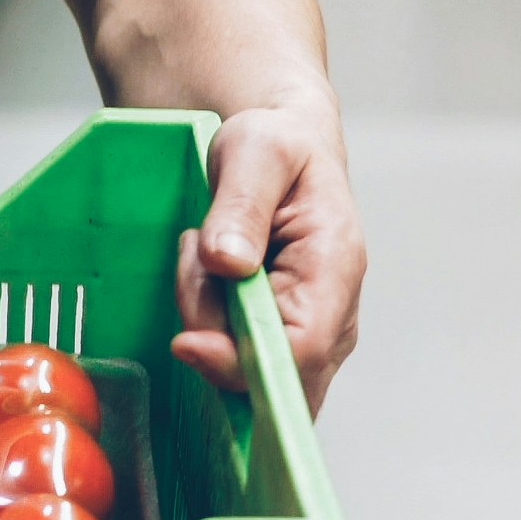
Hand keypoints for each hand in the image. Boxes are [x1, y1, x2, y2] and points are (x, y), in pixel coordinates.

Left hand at [173, 101, 364, 414]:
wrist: (283, 151)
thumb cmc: (276, 147)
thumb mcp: (255, 150)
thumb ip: (242, 205)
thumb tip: (227, 262)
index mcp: (336, 267)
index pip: (304, 349)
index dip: (243, 360)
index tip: (185, 341)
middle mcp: (334, 315)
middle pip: (269, 372)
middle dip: (212, 331)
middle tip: (198, 249)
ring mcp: (311, 335)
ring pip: (245, 371)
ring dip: (205, 317)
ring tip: (206, 246)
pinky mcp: (281, 341)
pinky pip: (235, 361)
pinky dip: (207, 326)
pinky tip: (209, 277)